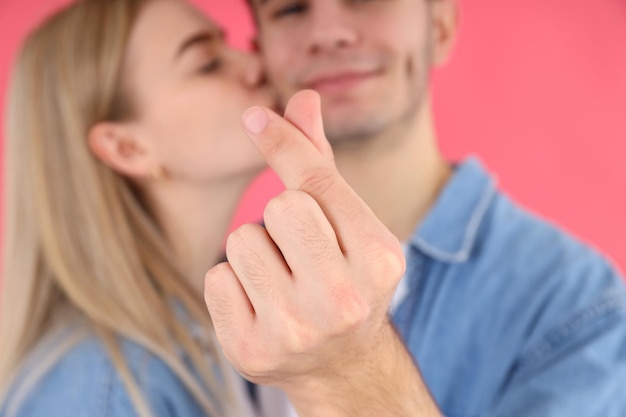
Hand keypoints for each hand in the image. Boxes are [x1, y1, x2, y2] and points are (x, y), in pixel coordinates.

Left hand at [204, 90, 404, 400]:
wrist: (341, 366)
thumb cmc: (345, 278)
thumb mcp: (349, 225)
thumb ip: (322, 165)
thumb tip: (301, 98)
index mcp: (378, 259)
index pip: (318, 183)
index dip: (285, 143)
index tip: (255, 117)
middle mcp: (341, 298)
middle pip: (278, 207)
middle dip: (281, 219)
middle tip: (301, 253)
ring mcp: (294, 330)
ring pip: (242, 241)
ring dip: (256, 253)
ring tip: (283, 282)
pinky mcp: (251, 351)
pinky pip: (216, 279)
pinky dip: (234, 285)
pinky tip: (262, 307)